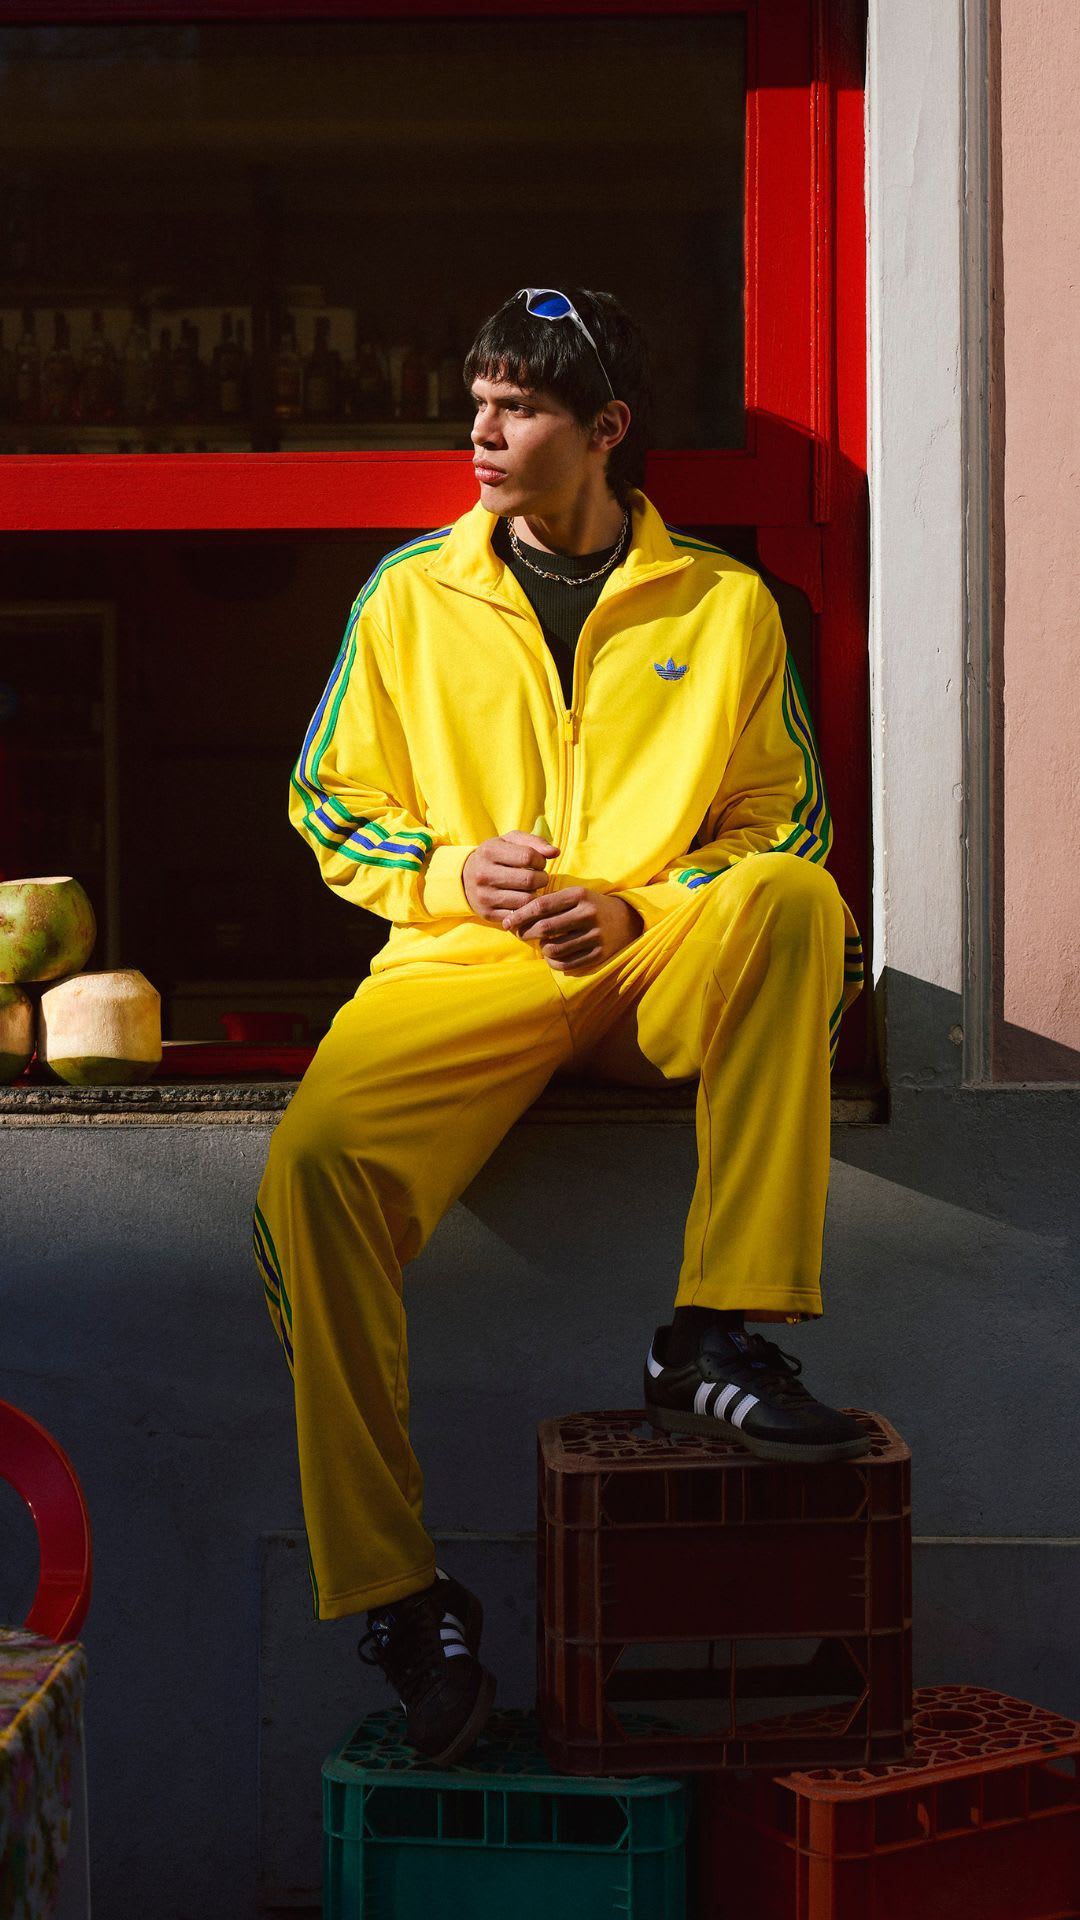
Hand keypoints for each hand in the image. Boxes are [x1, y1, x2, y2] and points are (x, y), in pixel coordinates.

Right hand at [462, 832, 558, 922]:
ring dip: (536, 895)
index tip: (539, 862)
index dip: (541, 860)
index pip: (528, 856)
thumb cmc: (495, 856)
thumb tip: (555, 852)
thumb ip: (535, 842)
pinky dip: (527, 909)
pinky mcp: (487, 914)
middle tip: (540, 877)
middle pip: (529, 880)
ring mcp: (484, 896)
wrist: (465, 878)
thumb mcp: (510, 841)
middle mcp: (484, 874)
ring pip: (526, 900)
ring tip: (532, 889)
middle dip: (542, 879)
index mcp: (489, 851)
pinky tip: (525, 901)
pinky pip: (518, 915)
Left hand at [503, 887, 643, 972]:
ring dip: (541, 949)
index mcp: (579, 895)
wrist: (626, 920)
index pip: (541, 906)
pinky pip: (566, 964)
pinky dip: (553, 962)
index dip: (520, 915)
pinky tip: (553, 956)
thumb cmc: (590, 906)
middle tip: (519, 934)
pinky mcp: (599, 954)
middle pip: (545, 928)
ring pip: (553, 949)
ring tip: (541, 944)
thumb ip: (549, 901)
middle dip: (525, 933)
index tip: (507, 922)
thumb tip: (516, 915)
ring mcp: (595, 935)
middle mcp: (587, 914)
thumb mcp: (574, 895)